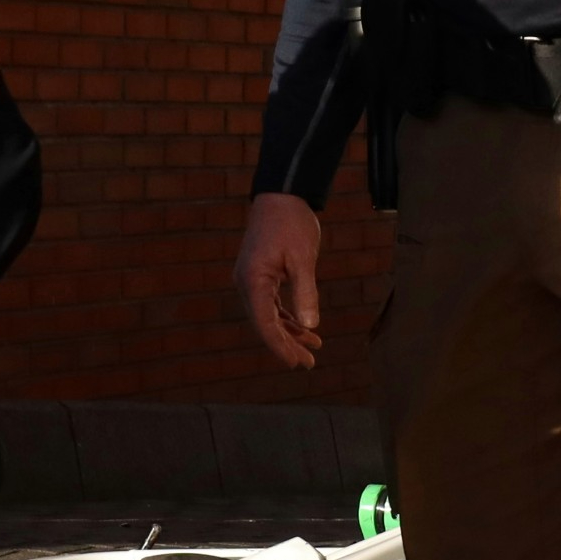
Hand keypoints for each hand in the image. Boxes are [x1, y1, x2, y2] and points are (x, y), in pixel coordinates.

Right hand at [237, 191, 324, 368]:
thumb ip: (305, 292)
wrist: (281, 195)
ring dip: (289, 333)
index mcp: (253, 281)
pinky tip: (303, 329)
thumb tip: (310, 326)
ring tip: (313, 349)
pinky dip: (286, 317)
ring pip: (268, 316)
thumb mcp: (303, 258)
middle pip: (265, 325)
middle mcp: (247, 284)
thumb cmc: (292, 224)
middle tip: (310, 363)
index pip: (265, 324)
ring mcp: (251, 280)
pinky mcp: (259, 276)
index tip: (297, 364)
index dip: (280, 347)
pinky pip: (271, 304)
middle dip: (287, 345)